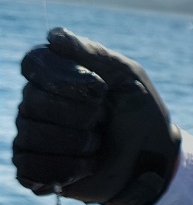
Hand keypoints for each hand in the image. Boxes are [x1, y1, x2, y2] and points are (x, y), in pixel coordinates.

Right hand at [12, 28, 181, 204]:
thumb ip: (94, 53)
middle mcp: (36, 101)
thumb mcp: (128, 77)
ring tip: (97, 145)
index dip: (65, 77)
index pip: (34, 62)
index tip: (100, 89)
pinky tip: (87, 166)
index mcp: (56, 74)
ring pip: (31, 134)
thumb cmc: (141, 115)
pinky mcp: (33, 169)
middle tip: (104, 121)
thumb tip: (53, 35)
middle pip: (33, 100)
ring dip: (77, 143)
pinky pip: (28, 167)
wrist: (152, 161)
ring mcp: (31, 135)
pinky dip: (65, 168)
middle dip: (80, 115)